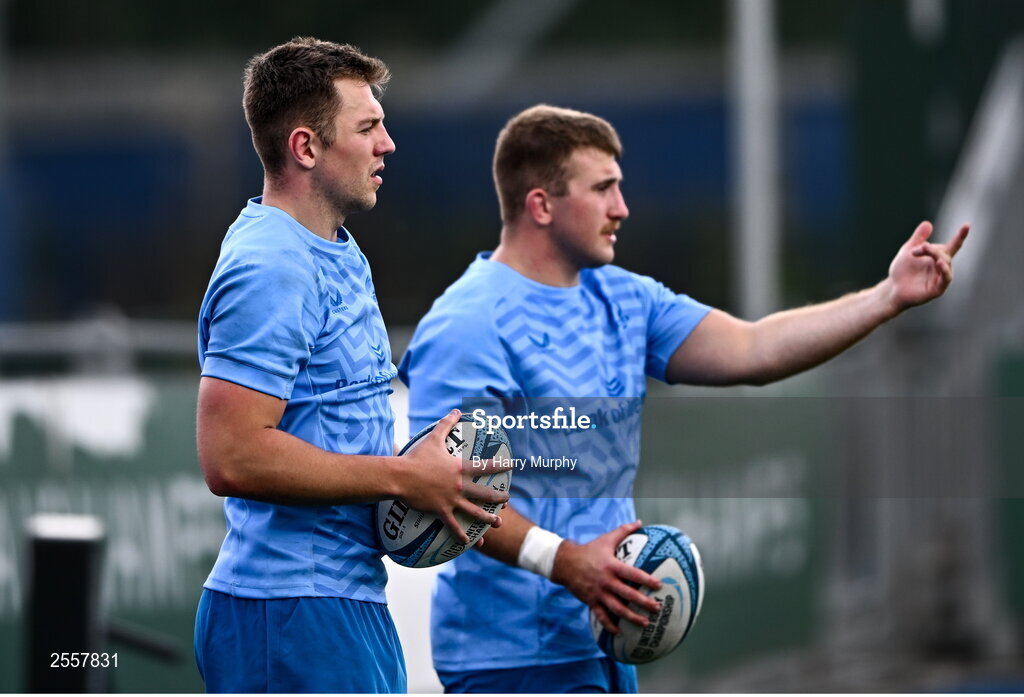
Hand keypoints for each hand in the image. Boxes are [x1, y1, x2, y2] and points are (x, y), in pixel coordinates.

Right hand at [396, 410, 510, 542]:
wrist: (400, 476)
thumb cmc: (416, 456)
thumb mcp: (433, 438)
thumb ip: (446, 424)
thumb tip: (456, 410)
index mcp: (460, 468)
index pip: (485, 467)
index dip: (500, 465)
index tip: (512, 466)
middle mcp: (459, 485)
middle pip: (484, 493)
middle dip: (498, 497)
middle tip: (507, 500)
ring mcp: (451, 500)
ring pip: (473, 512)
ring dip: (487, 519)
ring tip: (498, 523)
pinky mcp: (440, 511)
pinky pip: (453, 525)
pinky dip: (460, 534)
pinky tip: (467, 542)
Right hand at [550, 520, 661, 633]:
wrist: (565, 562)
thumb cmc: (589, 550)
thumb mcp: (606, 539)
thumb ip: (623, 531)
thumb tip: (639, 523)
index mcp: (611, 566)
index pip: (632, 574)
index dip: (646, 580)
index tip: (659, 586)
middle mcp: (606, 581)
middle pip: (627, 594)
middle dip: (643, 602)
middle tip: (657, 608)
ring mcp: (598, 593)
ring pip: (617, 608)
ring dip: (631, 617)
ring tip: (645, 623)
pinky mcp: (591, 601)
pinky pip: (601, 616)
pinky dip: (610, 625)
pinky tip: (620, 632)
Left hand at [886, 221, 968, 311]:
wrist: (893, 288)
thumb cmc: (902, 270)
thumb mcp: (908, 250)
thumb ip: (918, 238)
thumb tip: (927, 223)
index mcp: (938, 257)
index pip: (953, 245)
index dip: (960, 236)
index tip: (967, 225)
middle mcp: (942, 267)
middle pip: (945, 254)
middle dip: (932, 249)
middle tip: (919, 248)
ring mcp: (941, 279)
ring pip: (946, 264)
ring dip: (938, 256)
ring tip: (929, 252)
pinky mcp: (937, 290)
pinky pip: (945, 280)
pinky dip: (944, 271)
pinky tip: (939, 263)